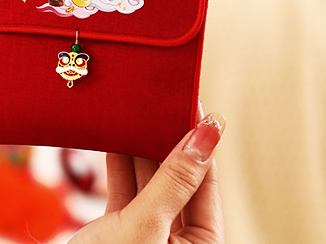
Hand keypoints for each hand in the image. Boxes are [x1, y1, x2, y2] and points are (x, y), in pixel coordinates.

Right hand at [67, 110, 225, 243]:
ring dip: (142, 146)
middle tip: (162, 96)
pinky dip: (120, 162)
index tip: (192, 100)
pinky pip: (125, 190)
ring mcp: (148, 236)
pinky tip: (117, 134)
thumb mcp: (145, 228)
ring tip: (139, 107)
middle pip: (179, 178)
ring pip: (151, 181)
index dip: (200, 140)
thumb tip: (208, 134)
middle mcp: (178, 243)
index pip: (206, 182)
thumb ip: (174, 181)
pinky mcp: (119, 233)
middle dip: (169, 138)